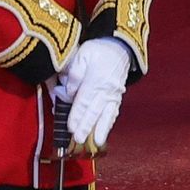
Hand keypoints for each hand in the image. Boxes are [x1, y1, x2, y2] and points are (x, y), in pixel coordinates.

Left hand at [59, 36, 135, 152]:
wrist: (120, 47)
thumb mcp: (82, 55)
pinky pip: (113, 112)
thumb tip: (69, 93)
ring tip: (96, 142)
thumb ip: (74, 74)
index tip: (71, 127)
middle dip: (87, 126)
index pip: (84, 100)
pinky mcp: (118, 96)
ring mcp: (114, 94)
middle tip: (79, 139)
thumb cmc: (97, 51)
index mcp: (96, 79)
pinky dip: (109, 124)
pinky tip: (104, 133)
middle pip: (94, 111)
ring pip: (106, 114)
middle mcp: (107, 89)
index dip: (77, 115)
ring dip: (101, 129)